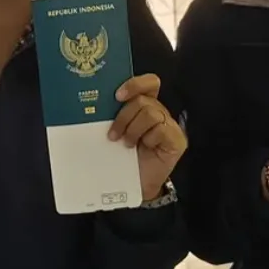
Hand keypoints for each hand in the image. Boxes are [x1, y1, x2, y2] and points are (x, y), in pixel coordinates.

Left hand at [109, 74, 186, 201]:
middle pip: (143, 99)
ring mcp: (170, 125)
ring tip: (126, 144)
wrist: (134, 186)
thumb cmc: (121, 157)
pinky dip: (148, 138)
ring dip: (133, 129)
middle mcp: (158, 112)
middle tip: (113, 134)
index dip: (134, 84)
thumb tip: (92, 104)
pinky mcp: (177, 140)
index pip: (148, 83)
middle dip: (123, 116)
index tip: (117, 96)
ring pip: (151, 112)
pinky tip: (145, 148)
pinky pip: (161, 129)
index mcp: (143, 105)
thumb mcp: (114, 132)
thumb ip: (111, 116)